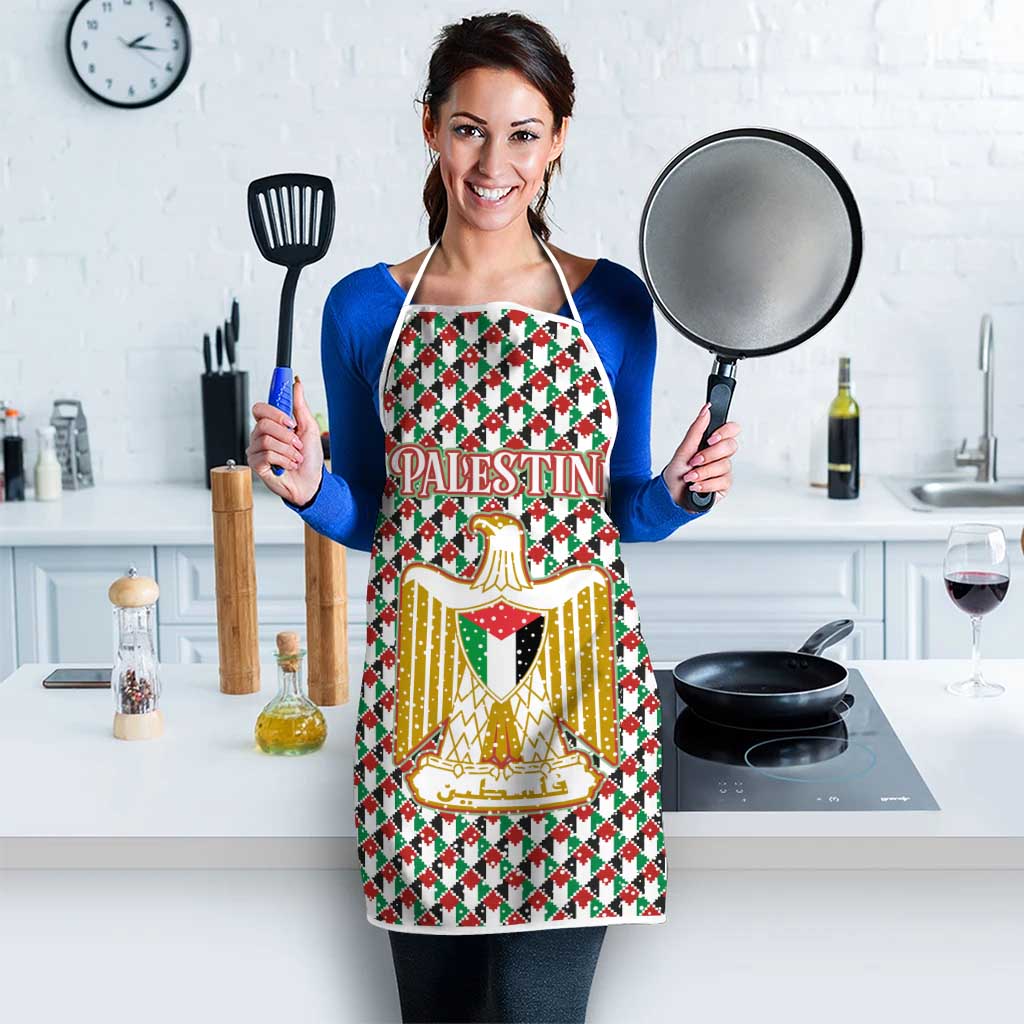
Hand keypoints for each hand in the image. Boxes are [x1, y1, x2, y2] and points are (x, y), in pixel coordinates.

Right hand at [247, 375, 323, 504]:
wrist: (312, 482)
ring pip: (267, 440)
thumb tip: (297, 384)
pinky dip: (284, 460)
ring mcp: (257, 450)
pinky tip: (288, 465)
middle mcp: (261, 436)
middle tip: (297, 442)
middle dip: (286, 434)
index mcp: (272, 424)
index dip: (274, 411)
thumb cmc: (309, 458)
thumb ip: (299, 406)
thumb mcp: (309, 428)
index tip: (290, 419)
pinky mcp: (256, 465)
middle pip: (263, 423)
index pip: (260, 408)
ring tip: (295, 457)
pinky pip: (267, 455)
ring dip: (288, 450)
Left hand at [661, 400, 740, 506]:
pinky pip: (722, 481)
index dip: (725, 432)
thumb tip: (706, 409)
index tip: (711, 439)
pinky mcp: (724, 486)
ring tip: (690, 477)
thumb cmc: (676, 474)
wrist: (671, 497)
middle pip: (731, 446)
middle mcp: (720, 456)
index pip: (731, 430)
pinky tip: (696, 487)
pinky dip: (705, 484)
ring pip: (725, 465)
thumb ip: (696, 429)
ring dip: (703, 472)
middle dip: (709, 455)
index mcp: (712, 444)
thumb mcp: (683, 449)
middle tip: (694, 461)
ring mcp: (723, 471)